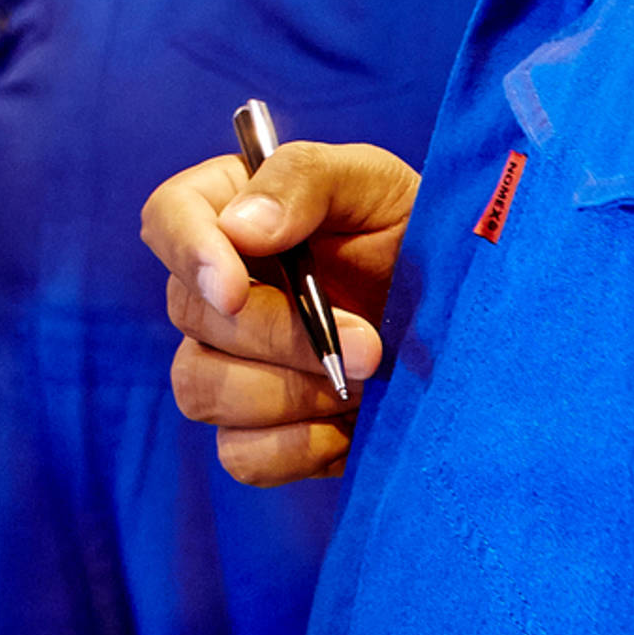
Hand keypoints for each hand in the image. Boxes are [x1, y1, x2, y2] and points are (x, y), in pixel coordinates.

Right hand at [142, 140, 419, 485]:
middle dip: (278, 336)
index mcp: (232, 208)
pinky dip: (295, 447)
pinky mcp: (259, 430)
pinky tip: (348, 425)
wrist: (466, 321)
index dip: (189, 253)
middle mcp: (219, 287)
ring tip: (360, 382)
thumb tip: (240, 229)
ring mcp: (231, 363)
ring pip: (200, 389)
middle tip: (370, 344)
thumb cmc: (417, 234)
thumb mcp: (376, 183)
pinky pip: (240, 455)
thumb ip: (305, 179)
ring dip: (286, 393)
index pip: (167, 218)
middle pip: (189, 314)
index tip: (235, 288)